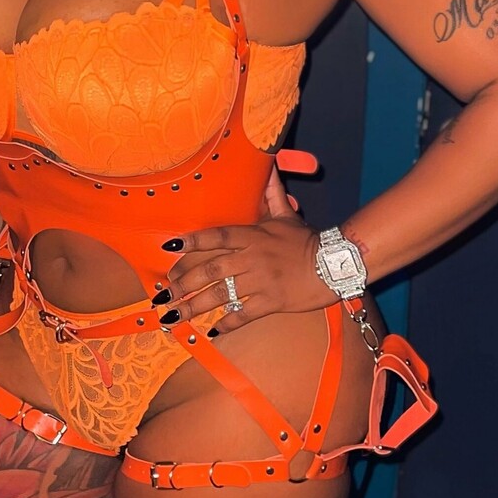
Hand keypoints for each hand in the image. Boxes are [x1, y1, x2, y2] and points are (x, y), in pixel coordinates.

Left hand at [157, 166, 335, 337]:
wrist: (335, 264)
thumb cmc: (307, 240)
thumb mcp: (285, 215)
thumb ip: (271, 193)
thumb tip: (267, 164)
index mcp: (253, 235)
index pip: (216, 236)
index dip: (191, 241)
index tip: (168, 247)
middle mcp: (251, 258)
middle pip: (209, 270)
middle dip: (182, 283)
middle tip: (161, 295)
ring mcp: (260, 281)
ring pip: (220, 295)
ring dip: (194, 306)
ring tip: (173, 316)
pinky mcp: (271, 301)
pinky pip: (243, 314)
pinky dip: (226, 324)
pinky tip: (211, 332)